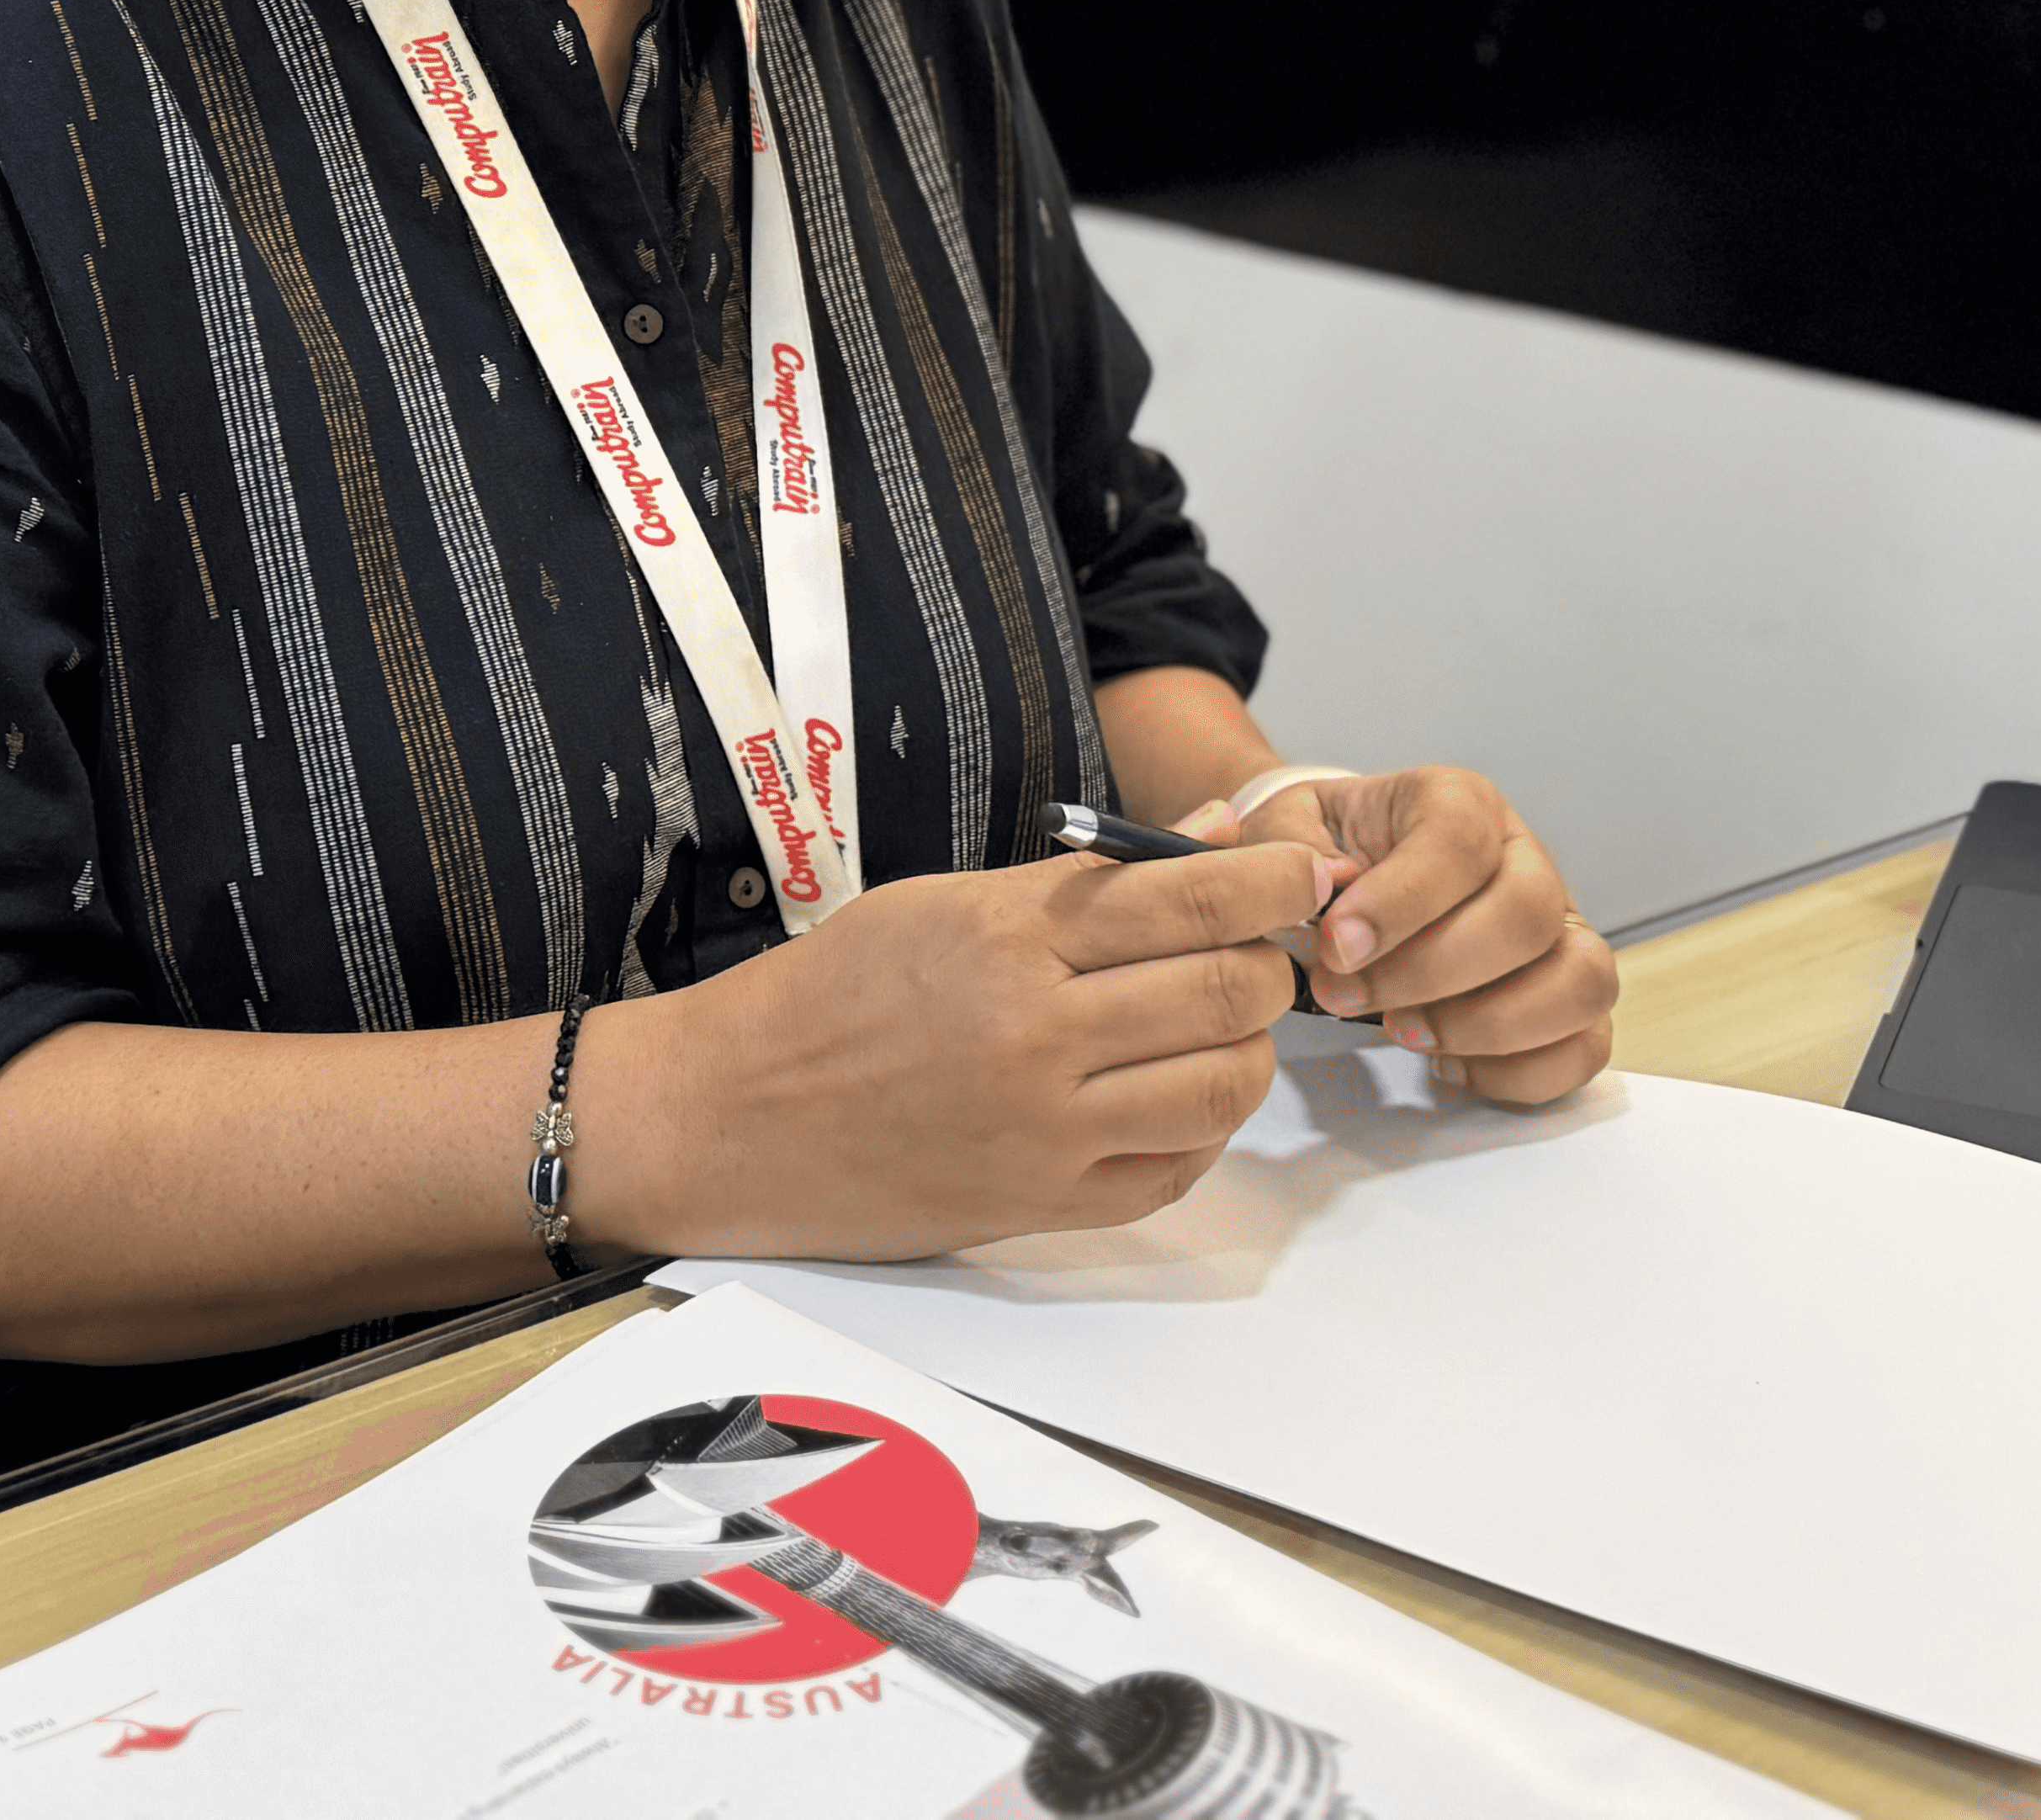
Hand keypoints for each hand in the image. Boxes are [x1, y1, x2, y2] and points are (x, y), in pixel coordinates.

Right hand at [568, 838, 1334, 1263]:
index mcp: (1007, 935)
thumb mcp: (946, 903)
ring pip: (1223, 1085)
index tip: (1305, 872)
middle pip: (1226, 991)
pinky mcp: (1043, 1202)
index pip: (1188, 899)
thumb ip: (1083, 881)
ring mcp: (1043, 1128)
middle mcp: (1035, 1031)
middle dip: (1270, 967)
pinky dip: (1202, 1128)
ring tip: (1218, 1026)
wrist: (734, 1115)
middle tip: (1261, 953)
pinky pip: (1175, 1169)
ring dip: (1248, 1049)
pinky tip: (1174, 1095)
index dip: (1271, 882)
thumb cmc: (834, 992)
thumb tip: (1211, 838)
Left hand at [1201, 766, 1616, 1107]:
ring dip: (1490, 1025)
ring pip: (1581, 980)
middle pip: (1528, 914)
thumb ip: (1294, 850)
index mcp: (1460, 802)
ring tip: (1403, 1033)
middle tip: (1347, 997)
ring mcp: (1559, 930)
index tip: (1336, 946)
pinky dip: (1520, 1072)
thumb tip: (1333, 885)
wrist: (1346, 872)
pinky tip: (1447, 1062)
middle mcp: (1525, 859)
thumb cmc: (1322, 851)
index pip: (1459, 840)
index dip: (1401, 902)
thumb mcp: (1286, 828)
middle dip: (1432, 972)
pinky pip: (1586, 1044)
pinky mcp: (1567, 994)